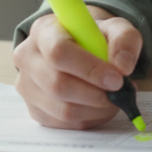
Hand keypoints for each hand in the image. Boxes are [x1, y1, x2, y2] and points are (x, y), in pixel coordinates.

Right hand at [12, 6, 142, 128]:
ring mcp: (27, 87)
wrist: (80, 48)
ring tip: (114, 98)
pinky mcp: (35, 110)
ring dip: (96, 109)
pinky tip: (100, 105)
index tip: (116, 78)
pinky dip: (90, 119)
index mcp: (43, 30)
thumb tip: (122, 66)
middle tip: (120, 92)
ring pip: (63, 110)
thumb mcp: (116, 27)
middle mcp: (28, 58)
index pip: (58, 52)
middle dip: (96, 94)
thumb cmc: (94, 37)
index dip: (89, 68)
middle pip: (58, 85)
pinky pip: (65, 124)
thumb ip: (124, 40)